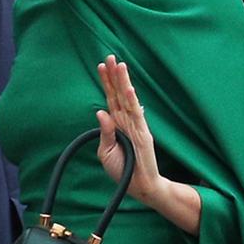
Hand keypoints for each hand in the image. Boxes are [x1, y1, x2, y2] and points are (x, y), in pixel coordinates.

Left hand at [95, 56, 165, 206]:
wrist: (139, 187)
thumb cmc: (122, 169)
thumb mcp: (105, 152)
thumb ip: (104, 132)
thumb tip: (100, 112)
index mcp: (117, 124)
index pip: (111, 98)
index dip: (106, 82)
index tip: (101, 65)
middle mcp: (126, 121)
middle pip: (119, 94)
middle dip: (114, 75)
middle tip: (110, 57)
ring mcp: (136, 126)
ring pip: (128, 99)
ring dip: (124, 82)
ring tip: (120, 65)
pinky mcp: (143, 134)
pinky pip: (137, 115)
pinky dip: (133, 102)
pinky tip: (129, 89)